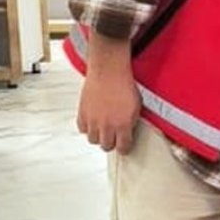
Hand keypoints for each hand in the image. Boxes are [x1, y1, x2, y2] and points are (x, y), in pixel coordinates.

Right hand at [76, 33, 140, 153]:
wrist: (109, 71)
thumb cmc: (124, 84)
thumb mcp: (136, 106)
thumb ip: (131, 122)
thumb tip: (129, 131)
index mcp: (123, 125)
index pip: (123, 148)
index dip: (125, 147)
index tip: (124, 145)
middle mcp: (107, 126)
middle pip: (106, 147)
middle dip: (111, 142)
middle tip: (114, 136)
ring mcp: (93, 121)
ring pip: (93, 140)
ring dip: (99, 135)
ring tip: (103, 127)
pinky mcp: (82, 114)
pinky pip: (82, 129)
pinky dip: (87, 127)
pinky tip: (94, 120)